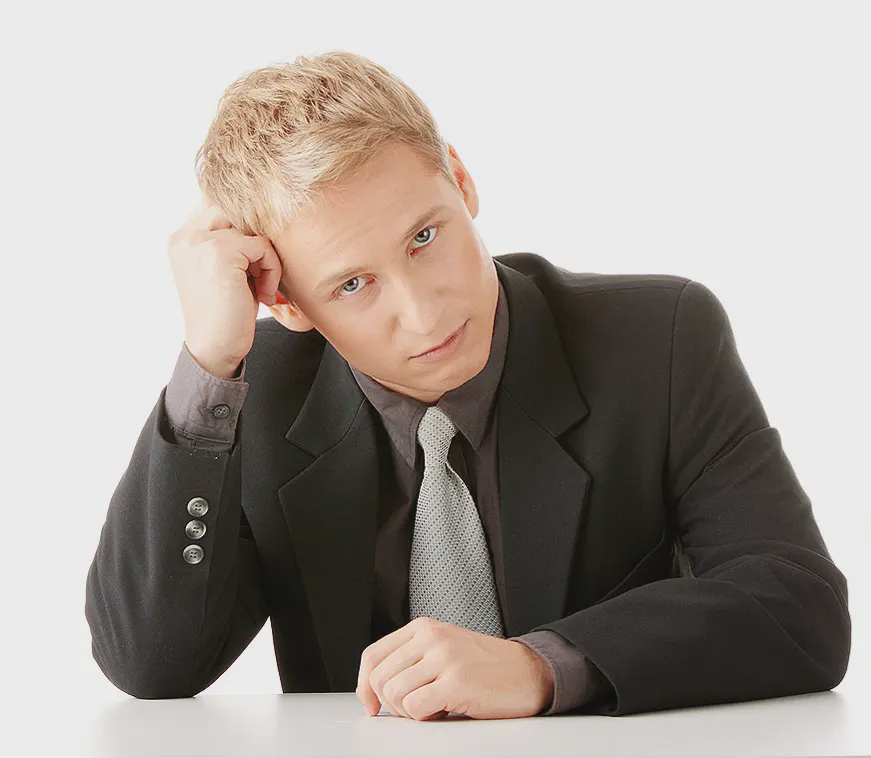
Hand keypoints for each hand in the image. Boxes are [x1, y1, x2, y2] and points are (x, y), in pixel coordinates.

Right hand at [167, 193, 287, 377]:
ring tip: (261, 285)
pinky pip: (262, 246)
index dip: (246, 227)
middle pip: (236, 208)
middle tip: (261, 271)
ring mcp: (199, 241)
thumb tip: (263, 210)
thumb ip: (233, 240)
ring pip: (253, 227)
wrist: (216, 348)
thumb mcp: (226, 270)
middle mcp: (185, 235)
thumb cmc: (227, 313)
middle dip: (257, 237)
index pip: (219, 205)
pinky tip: (263, 295)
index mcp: (182, 238)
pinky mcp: (219, 252)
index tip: (256, 258)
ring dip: (266, 257)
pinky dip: (271, 270)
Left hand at [355, 616, 553, 720]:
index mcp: (424, 627)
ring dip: (409, 712)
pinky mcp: (457, 681)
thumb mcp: (443, 648)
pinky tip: (443, 710)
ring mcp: (444, 657)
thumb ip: (411, 658)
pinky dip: (424, 717)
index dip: (365, 685)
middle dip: (390, 704)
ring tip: (433, 707)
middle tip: (414, 709)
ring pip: (394, 694)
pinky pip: (415, 707)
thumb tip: (373, 688)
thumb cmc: (485, 665)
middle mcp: (431, 637)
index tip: (371, 704)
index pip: (373, 655)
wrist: (528, 671)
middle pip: (380, 678)